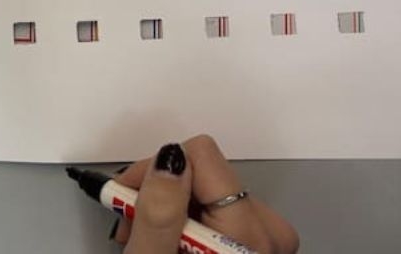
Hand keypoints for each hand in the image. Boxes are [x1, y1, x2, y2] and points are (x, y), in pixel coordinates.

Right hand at [113, 135, 298, 253]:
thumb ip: (159, 213)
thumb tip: (168, 161)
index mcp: (248, 235)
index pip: (201, 155)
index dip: (156, 173)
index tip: (131, 197)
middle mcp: (268, 235)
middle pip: (206, 170)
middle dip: (160, 192)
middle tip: (132, 224)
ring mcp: (266, 240)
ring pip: (209, 189)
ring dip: (171, 207)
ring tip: (150, 239)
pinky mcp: (257, 244)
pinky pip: (219, 209)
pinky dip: (187, 220)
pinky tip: (170, 242)